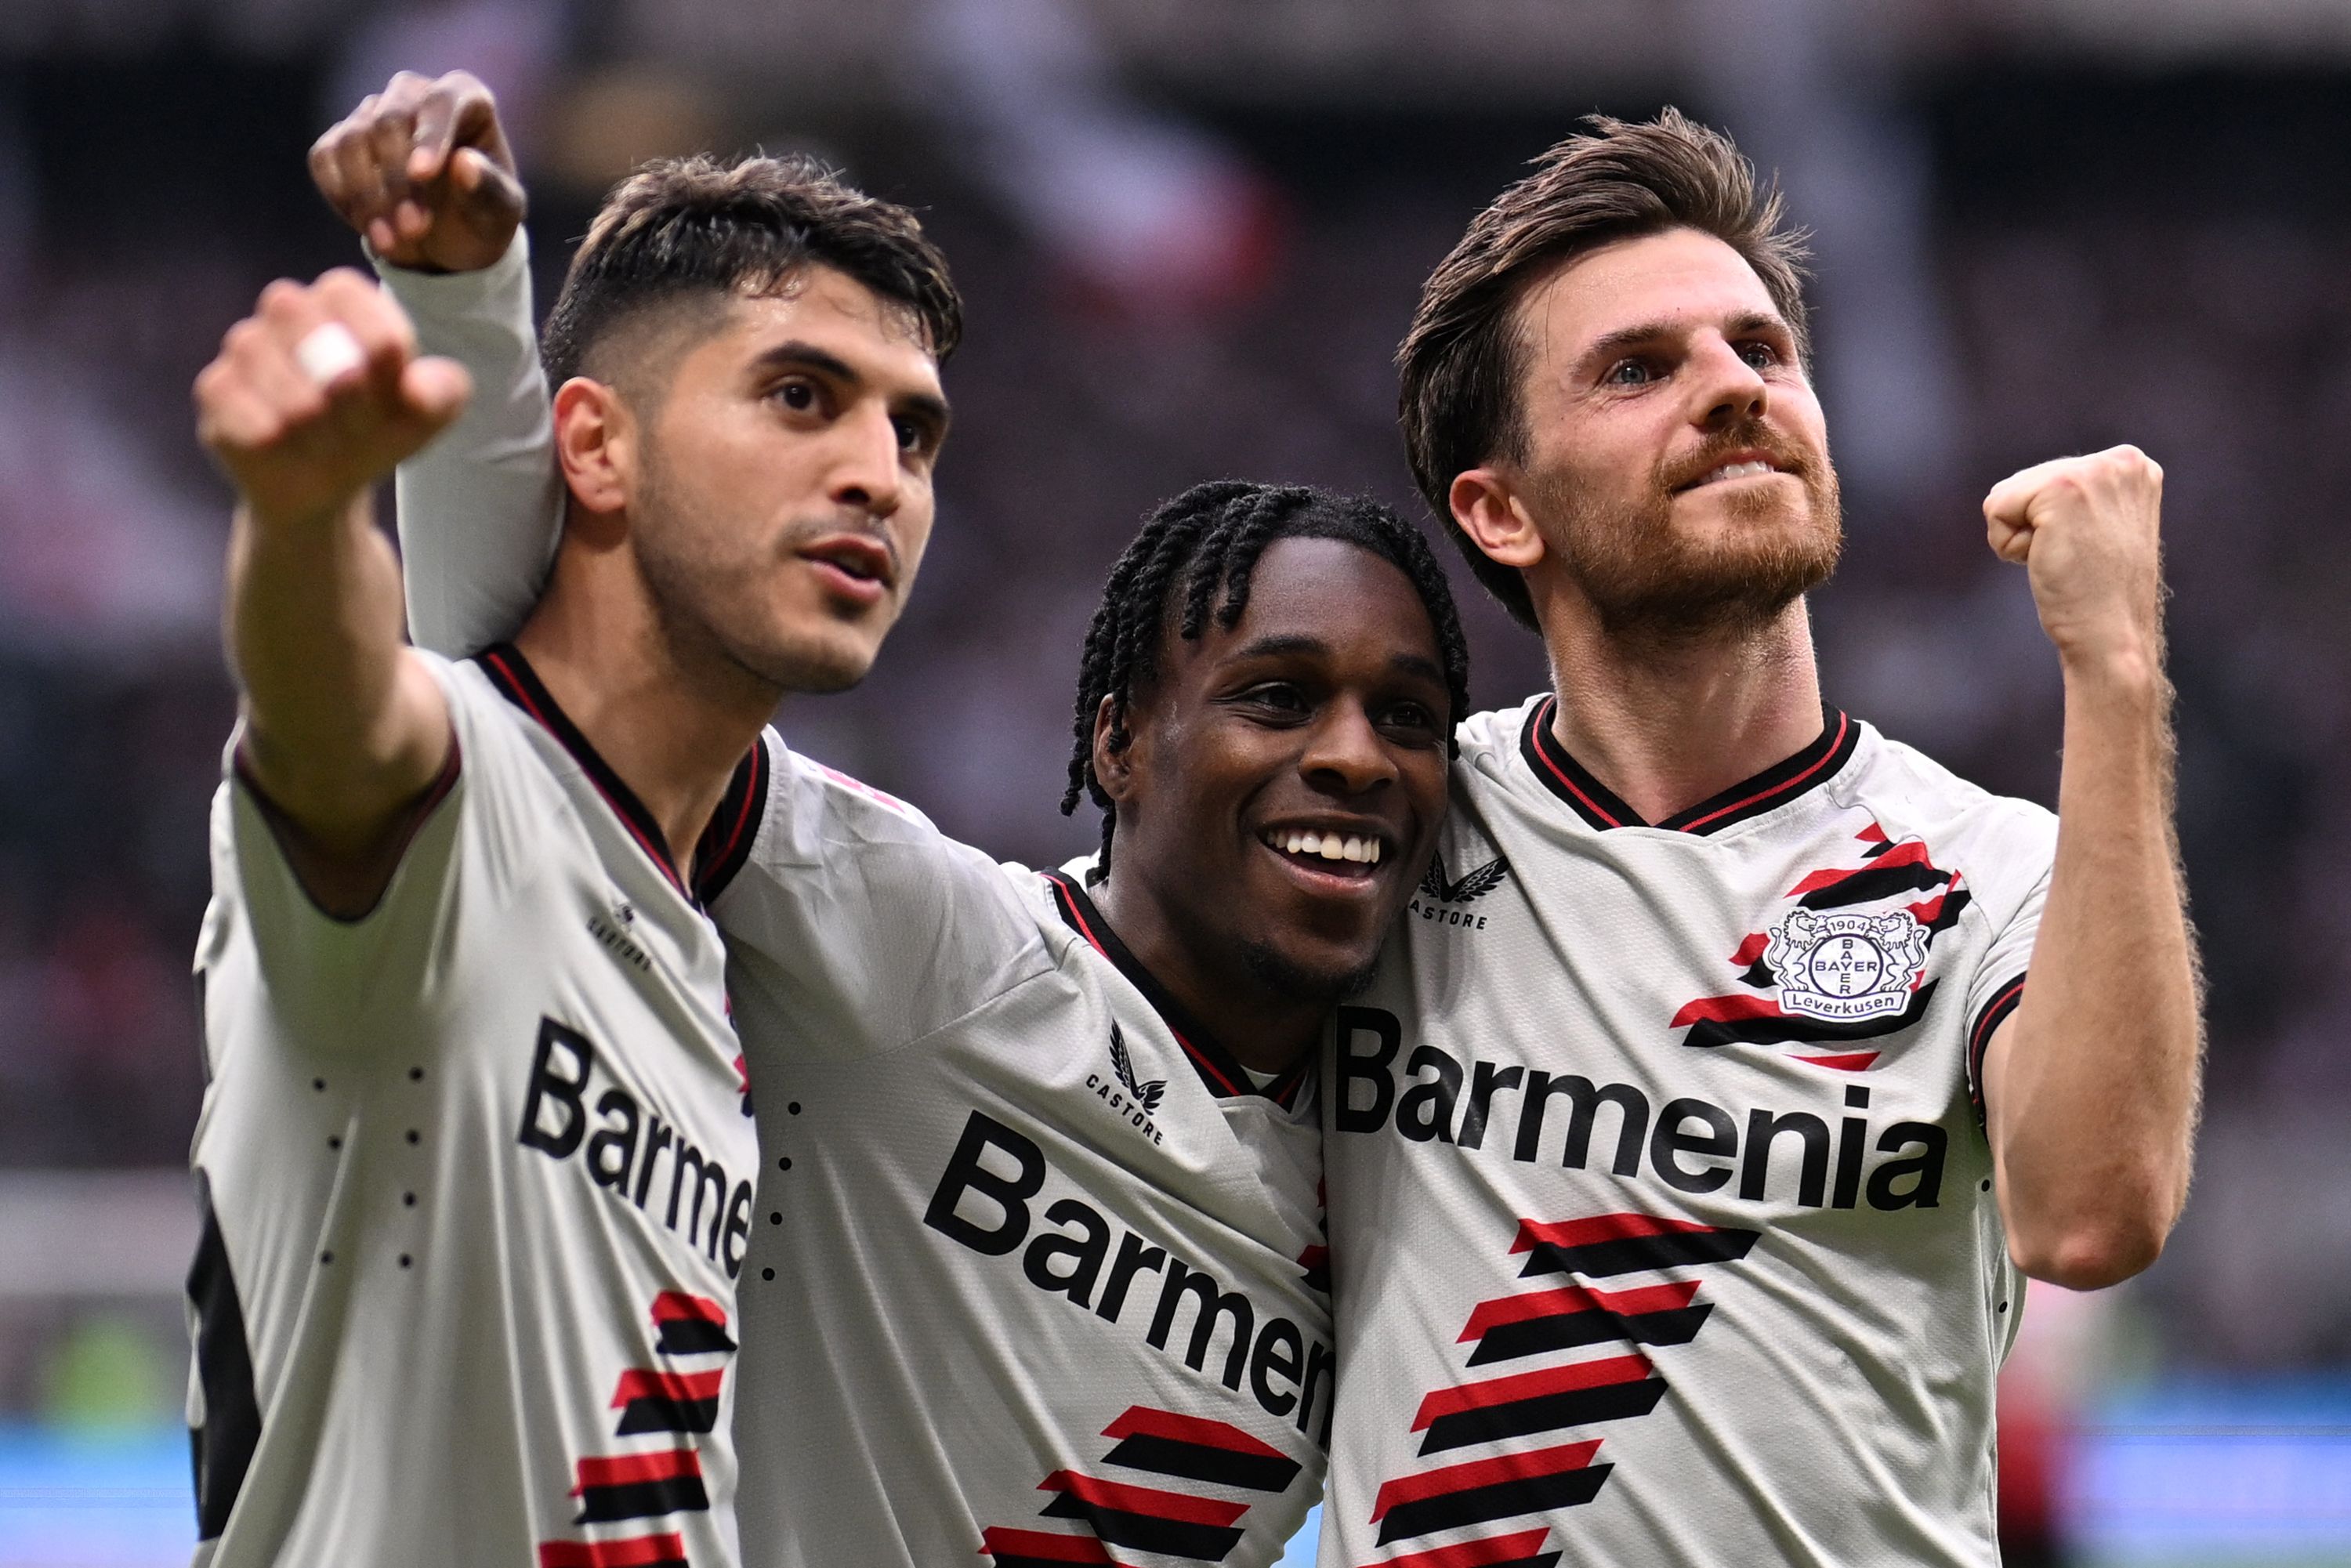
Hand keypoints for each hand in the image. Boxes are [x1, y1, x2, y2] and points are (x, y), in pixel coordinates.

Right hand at [195, 269, 470, 525]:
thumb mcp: (426, 413)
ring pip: (283, 384)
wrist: (325, 482)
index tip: (396, 387)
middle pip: (314, 332)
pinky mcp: (215, 390)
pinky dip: (278, 442)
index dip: (381, 350)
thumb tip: (418, 390)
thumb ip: (444, 390)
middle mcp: (286, 308)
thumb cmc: (377, 429)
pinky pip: (248, 417)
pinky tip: (287, 448)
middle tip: (364, 425)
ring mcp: (244, 346)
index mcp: (341, 298)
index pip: (353, 297)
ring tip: (329, 443)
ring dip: (319, 429)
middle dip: (352, 396)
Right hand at [310, 70, 524, 272]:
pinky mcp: (339, 140)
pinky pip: (325, 160)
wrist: (451, 238)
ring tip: (395, 241)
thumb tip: (463, 164)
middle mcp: (413, 94)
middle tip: (414, 229)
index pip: (440, 103)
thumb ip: (489, 189)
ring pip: (352, 141)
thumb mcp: (500, 212)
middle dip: (398, 181)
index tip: (423, 175)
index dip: (429, 137)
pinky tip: (373, 229)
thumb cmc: (483, 215)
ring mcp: (371, 113)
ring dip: (369, 197)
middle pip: (387, 122)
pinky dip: (344, 199)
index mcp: (464, 97)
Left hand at [1982, 445, 2165, 673]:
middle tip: (2075, 559)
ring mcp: (2094, 472)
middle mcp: (2121, 460)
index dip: (2051, 522)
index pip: (2048, 477)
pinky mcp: (2062, 489)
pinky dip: (2008, 545)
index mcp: (2132, 465)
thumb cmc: (2098, 594)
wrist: (2110, 636)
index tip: (2088, 549)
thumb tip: (2044, 496)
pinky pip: (1995, 510)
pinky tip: (2046, 561)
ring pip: (2006, 495)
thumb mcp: (2102, 528)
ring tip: (2065, 559)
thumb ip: (2083, 497)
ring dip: (2021, 537)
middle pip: (2025, 482)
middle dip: (2034, 527)